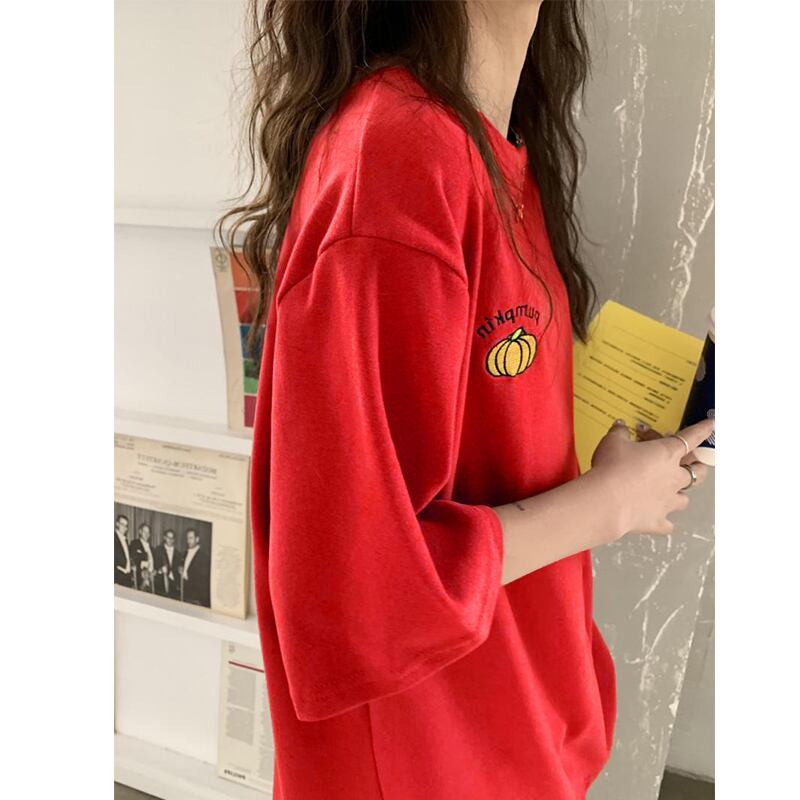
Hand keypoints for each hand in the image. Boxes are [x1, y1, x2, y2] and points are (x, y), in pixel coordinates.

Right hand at [590, 417, 713, 536]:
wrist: (606, 501)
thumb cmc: (612, 467)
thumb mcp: (613, 442)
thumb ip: (620, 432)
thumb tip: (620, 426)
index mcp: (667, 453)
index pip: (691, 437)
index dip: (703, 429)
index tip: (712, 424)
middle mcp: (674, 477)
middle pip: (698, 471)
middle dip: (697, 466)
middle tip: (689, 462)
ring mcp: (668, 501)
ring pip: (685, 498)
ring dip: (680, 493)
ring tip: (670, 491)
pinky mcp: (658, 520)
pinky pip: (667, 523)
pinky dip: (663, 520)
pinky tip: (656, 517)